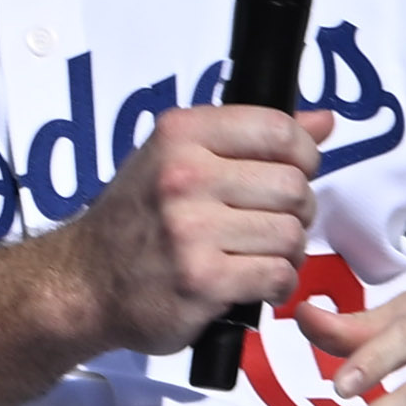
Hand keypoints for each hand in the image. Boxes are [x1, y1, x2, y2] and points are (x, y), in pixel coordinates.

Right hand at [77, 104, 330, 352]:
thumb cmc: (136, 221)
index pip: (278, 130)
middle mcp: (184, 176)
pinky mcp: (201, 280)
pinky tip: (257, 284)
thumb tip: (322, 121)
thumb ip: (250, 137)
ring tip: (262, 255)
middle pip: (292, 186)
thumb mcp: (179, 157)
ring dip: (288, 251)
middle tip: (276, 223)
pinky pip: (277, 275)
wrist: (83, 282)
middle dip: (298, 210)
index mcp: (181, 135)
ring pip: (290, 234)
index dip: (304, 154)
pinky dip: (278, 284)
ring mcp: (191, 230)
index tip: (297, 171)